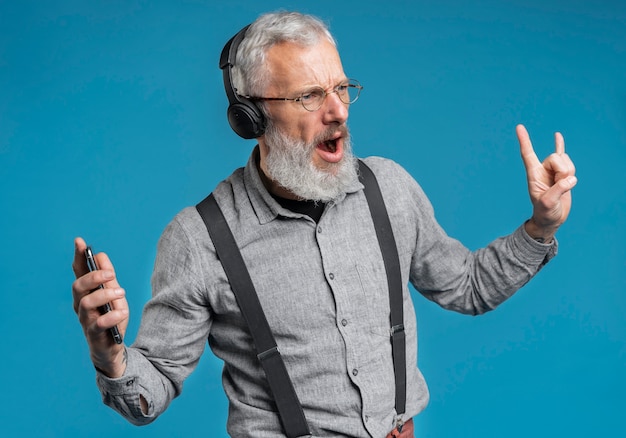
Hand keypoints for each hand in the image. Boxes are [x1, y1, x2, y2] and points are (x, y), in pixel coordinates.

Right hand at [72, 237, 128, 377]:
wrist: (113, 347)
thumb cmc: (112, 318)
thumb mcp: (114, 294)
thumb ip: (108, 276)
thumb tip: (101, 255)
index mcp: (86, 293)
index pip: (79, 273)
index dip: (78, 257)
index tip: (80, 241)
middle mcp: (81, 306)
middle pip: (78, 286)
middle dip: (93, 276)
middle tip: (110, 274)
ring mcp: (86, 320)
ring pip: (85, 303)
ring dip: (104, 295)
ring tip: (121, 293)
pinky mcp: (94, 335)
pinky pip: (99, 325)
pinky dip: (111, 316)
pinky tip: (120, 312)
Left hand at [517, 124, 576, 241]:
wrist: (551, 219)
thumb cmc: (546, 213)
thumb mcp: (549, 204)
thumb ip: (558, 190)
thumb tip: (570, 179)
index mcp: (534, 175)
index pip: (528, 154)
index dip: (524, 141)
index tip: (519, 127)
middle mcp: (542, 170)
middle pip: (557, 158)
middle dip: (563, 171)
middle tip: (560, 187)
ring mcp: (552, 170)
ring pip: (567, 162)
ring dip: (569, 175)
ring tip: (563, 188)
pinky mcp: (561, 173)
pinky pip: (562, 155)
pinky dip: (560, 145)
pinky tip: (557, 135)